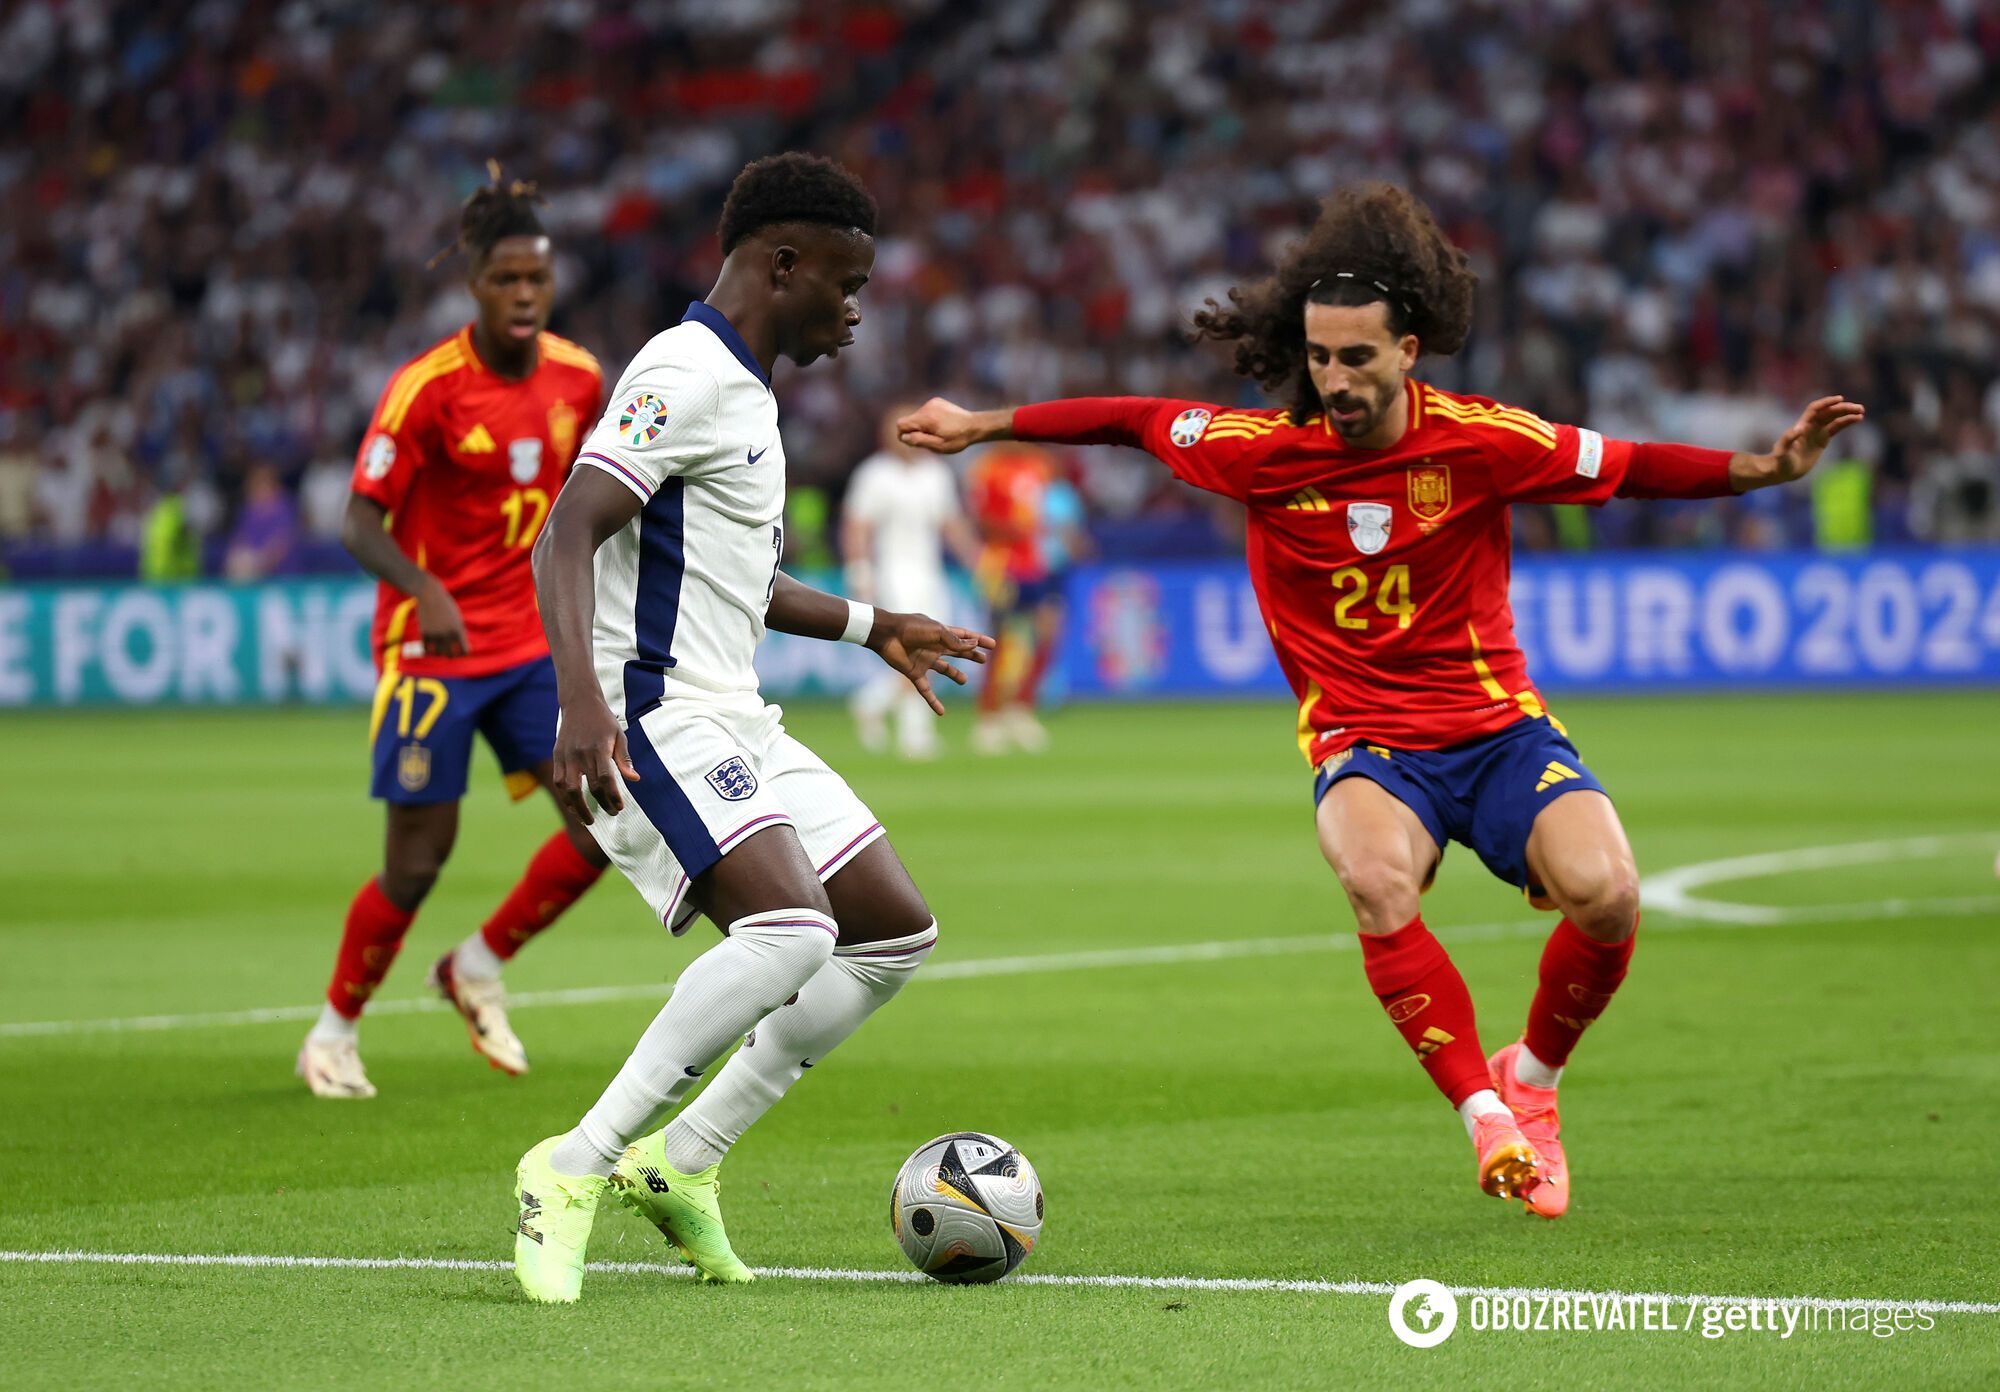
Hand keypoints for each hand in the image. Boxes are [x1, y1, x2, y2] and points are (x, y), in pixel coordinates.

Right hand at [415, 577, 469, 658]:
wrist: (429, 594)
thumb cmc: (445, 606)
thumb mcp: (455, 618)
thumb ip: (458, 632)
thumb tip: (458, 647)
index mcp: (459, 629)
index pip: (464, 651)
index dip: (463, 652)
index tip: (460, 649)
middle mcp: (448, 634)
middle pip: (451, 655)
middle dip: (451, 654)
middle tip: (449, 650)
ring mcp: (435, 634)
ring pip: (438, 654)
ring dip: (439, 653)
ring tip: (439, 646)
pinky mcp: (424, 633)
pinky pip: (426, 650)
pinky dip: (429, 650)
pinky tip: (430, 646)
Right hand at [551, 696, 638, 824]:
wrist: (579, 702)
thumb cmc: (603, 721)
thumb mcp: (619, 735)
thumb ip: (624, 759)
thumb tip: (635, 779)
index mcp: (598, 748)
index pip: (605, 779)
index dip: (612, 796)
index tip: (620, 807)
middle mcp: (580, 753)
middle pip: (586, 787)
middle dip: (599, 805)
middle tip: (610, 815)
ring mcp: (566, 755)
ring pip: (568, 788)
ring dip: (577, 807)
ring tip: (587, 819)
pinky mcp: (557, 755)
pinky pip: (558, 781)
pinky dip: (565, 796)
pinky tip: (573, 806)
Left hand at [867, 611, 996, 714]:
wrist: (886, 635)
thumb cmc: (911, 628)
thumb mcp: (937, 632)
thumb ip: (955, 640)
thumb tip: (973, 645)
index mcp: (940, 633)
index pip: (964, 636)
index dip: (978, 640)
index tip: (992, 644)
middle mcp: (934, 647)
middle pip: (957, 652)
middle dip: (970, 655)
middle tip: (983, 660)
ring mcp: (924, 660)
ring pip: (944, 670)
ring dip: (954, 675)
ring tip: (964, 681)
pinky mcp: (914, 673)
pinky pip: (926, 690)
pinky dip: (933, 702)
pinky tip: (941, 712)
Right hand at [897, 398, 1003, 453]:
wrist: (975, 425)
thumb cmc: (958, 439)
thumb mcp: (938, 446)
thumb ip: (919, 440)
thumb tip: (904, 437)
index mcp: (926, 418)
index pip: (901, 424)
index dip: (903, 435)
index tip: (913, 442)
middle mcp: (927, 407)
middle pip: (909, 420)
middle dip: (915, 431)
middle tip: (931, 439)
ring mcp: (932, 403)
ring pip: (917, 417)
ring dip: (923, 426)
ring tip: (939, 432)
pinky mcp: (936, 401)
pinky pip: (925, 412)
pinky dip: (928, 420)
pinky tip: (942, 425)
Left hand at [1745, 395, 1866, 489]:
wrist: (1783, 471)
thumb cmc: (1780, 462)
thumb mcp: (1782, 452)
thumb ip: (1787, 440)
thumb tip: (1798, 429)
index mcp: (1801, 425)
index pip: (1815, 409)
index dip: (1826, 403)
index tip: (1840, 399)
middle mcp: (1810, 426)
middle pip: (1828, 412)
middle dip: (1842, 408)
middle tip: (1859, 408)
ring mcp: (1817, 432)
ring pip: (1834, 418)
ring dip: (1847, 413)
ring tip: (1861, 412)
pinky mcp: (1822, 440)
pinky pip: (1836, 428)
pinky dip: (1846, 422)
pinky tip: (1857, 419)